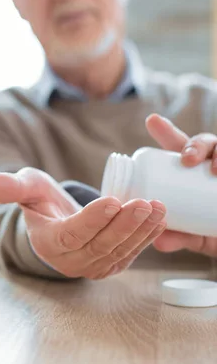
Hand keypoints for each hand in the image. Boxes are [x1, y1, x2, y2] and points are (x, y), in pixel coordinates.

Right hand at [0, 167, 165, 278]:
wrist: (57, 221)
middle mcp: (71, 262)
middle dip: (124, 225)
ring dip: (141, 231)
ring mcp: (93, 266)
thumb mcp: (26, 189)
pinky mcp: (110, 264)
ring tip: (158, 208)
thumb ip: (10, 187)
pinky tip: (160, 219)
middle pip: (101, 245)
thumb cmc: (41, 202)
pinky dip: (146, 236)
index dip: (93, 220)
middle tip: (143, 203)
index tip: (113, 200)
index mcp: (49, 243)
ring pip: (119, 250)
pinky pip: (130, 252)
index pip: (73, 234)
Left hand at [146, 113, 216, 255]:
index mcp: (191, 172)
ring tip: (213, 168)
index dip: (166, 131)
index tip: (152, 120)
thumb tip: (158, 242)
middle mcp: (210, 164)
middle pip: (202, 143)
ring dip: (216, 153)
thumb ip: (178, 237)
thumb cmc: (214, 233)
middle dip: (194, 145)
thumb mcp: (196, 237)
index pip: (178, 146)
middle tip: (187, 160)